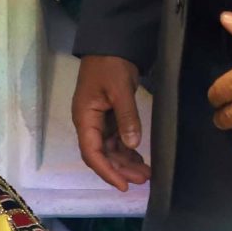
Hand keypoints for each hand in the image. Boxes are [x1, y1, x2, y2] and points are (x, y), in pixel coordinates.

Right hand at [71, 53, 150, 191]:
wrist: (111, 45)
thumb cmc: (110, 65)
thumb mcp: (120, 89)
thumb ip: (127, 117)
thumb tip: (133, 145)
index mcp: (84, 118)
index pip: (92, 152)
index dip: (107, 171)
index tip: (123, 185)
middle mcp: (89, 124)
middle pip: (102, 155)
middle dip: (121, 170)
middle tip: (143, 180)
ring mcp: (99, 122)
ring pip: (110, 150)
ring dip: (126, 163)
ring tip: (146, 174)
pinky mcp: (109, 118)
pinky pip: (116, 141)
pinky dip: (128, 151)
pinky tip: (140, 160)